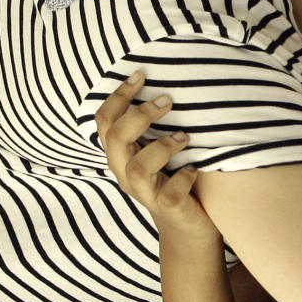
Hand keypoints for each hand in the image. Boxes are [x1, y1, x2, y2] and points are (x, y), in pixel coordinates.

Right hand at [94, 72, 220, 248]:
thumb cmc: (177, 180)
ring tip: (185, 137)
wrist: (189, 227)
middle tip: (167, 100)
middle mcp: (127, 174)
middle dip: (140, 115)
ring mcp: (145, 193)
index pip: (105, 122)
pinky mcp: (167, 208)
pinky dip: (184, 176)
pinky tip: (196, 169)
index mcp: (122, 155)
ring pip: (137, 167)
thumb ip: (159, 127)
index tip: (139, 74)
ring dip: (161, 146)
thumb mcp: (163, 151)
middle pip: (116, 140)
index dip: (117, 96)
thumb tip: (172, 84)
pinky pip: (170, 192)